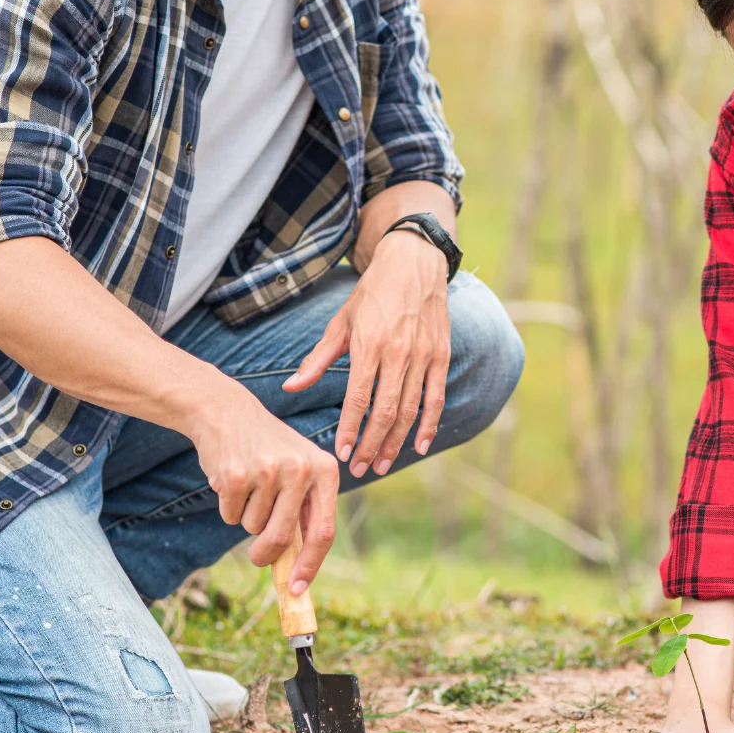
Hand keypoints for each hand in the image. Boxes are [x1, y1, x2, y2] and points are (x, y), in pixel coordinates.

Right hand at [186, 380, 337, 594]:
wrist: (227, 412)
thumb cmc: (269, 450)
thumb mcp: (299, 470)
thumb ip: (304, 512)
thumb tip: (299, 570)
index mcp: (325, 470)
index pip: (324, 531)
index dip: (311, 566)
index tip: (297, 590)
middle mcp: (300, 469)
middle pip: (283, 538)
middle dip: (267, 556)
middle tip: (257, 560)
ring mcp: (268, 471)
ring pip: (253, 528)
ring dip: (246, 519)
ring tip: (248, 487)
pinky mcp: (236, 475)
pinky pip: (231, 515)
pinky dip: (228, 508)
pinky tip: (232, 479)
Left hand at [284, 228, 449, 477]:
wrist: (414, 263)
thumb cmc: (372, 295)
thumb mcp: (341, 322)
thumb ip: (318, 359)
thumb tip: (291, 387)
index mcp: (370, 344)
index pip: (359, 398)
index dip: (351, 431)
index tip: (342, 454)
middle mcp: (399, 352)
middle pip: (387, 411)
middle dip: (373, 445)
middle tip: (361, 468)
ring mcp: (424, 355)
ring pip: (411, 410)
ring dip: (397, 442)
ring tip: (383, 464)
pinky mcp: (441, 355)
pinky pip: (437, 398)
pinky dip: (429, 425)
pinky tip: (419, 445)